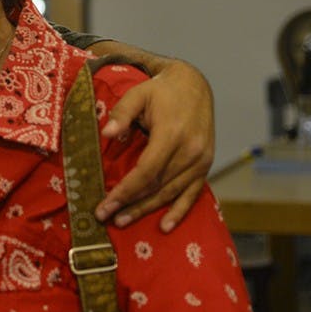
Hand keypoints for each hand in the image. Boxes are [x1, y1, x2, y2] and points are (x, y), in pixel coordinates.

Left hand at [90, 50, 214, 231]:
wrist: (194, 85)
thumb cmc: (161, 90)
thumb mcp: (137, 94)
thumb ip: (121, 113)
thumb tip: (107, 134)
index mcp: (172, 135)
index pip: (146, 172)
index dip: (125, 191)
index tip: (105, 204)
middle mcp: (190, 151)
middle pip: (157, 186)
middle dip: (130, 204)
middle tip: (106, 218)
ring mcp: (201, 161)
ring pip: (171, 192)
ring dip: (148, 209)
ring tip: (123, 220)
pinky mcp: (205, 165)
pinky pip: (193, 193)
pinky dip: (179, 211)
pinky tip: (166, 226)